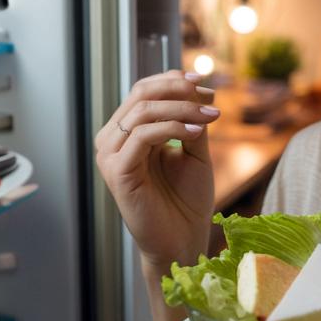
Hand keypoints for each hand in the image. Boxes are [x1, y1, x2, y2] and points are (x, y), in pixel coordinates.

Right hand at [94, 70, 220, 270]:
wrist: (182, 239)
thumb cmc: (186, 200)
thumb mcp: (194, 151)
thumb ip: (190, 121)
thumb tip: (195, 90)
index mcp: (127, 133)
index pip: (143, 91)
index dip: (173, 81)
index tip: (206, 83)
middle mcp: (113, 140)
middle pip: (141, 95)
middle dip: (179, 91)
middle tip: (210, 97)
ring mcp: (110, 156)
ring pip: (142, 112)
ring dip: (181, 109)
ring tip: (210, 117)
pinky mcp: (116, 172)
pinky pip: (142, 136)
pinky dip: (172, 128)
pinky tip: (195, 133)